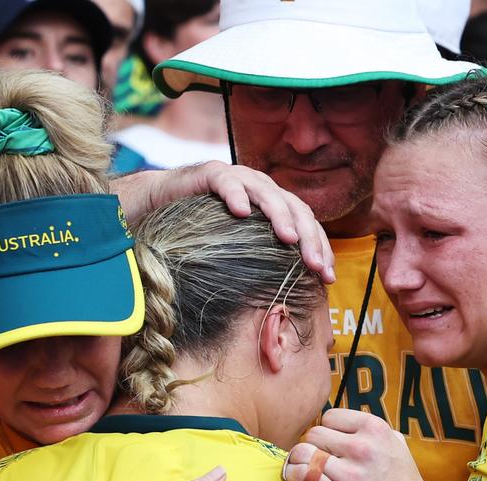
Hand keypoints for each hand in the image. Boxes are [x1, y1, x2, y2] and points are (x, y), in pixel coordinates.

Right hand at [113, 163, 334, 281]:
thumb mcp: (237, 252)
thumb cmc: (200, 232)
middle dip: (309, 238)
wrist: (159, 205)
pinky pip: (227, 181)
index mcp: (274, 207)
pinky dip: (235, 193)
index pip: (306, 225)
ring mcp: (238, 178)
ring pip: (267, 192)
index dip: (320, 248)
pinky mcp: (210, 173)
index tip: (328, 277)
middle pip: (295, 208)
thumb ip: (260, 264)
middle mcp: (261, 189)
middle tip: (316, 265)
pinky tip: (239, 211)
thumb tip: (286, 300)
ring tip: (289, 238)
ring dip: (280, 215)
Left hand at [282, 409, 437, 480]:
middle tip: (318, 462)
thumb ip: (371, 431)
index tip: (330, 446)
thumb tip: (343, 423)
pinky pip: (301, 475)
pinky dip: (293, 477)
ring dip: (298, 461)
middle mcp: (362, 447)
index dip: (327, 431)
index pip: (329, 416)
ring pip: (302, 452)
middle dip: (313, 447)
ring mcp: (350, 473)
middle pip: (313, 434)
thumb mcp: (396, 445)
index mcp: (375, 429)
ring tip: (303, 470)